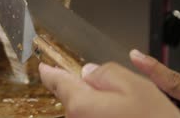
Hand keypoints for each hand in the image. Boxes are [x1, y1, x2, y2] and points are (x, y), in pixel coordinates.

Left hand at [38, 61, 179, 117]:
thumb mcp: (135, 85)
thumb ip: (106, 73)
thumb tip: (89, 73)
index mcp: (81, 104)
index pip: (57, 82)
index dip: (50, 72)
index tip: (44, 67)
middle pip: (74, 99)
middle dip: (87, 91)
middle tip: (117, 92)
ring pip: (85, 114)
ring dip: (99, 108)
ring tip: (130, 110)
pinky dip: (104, 117)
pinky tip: (128, 116)